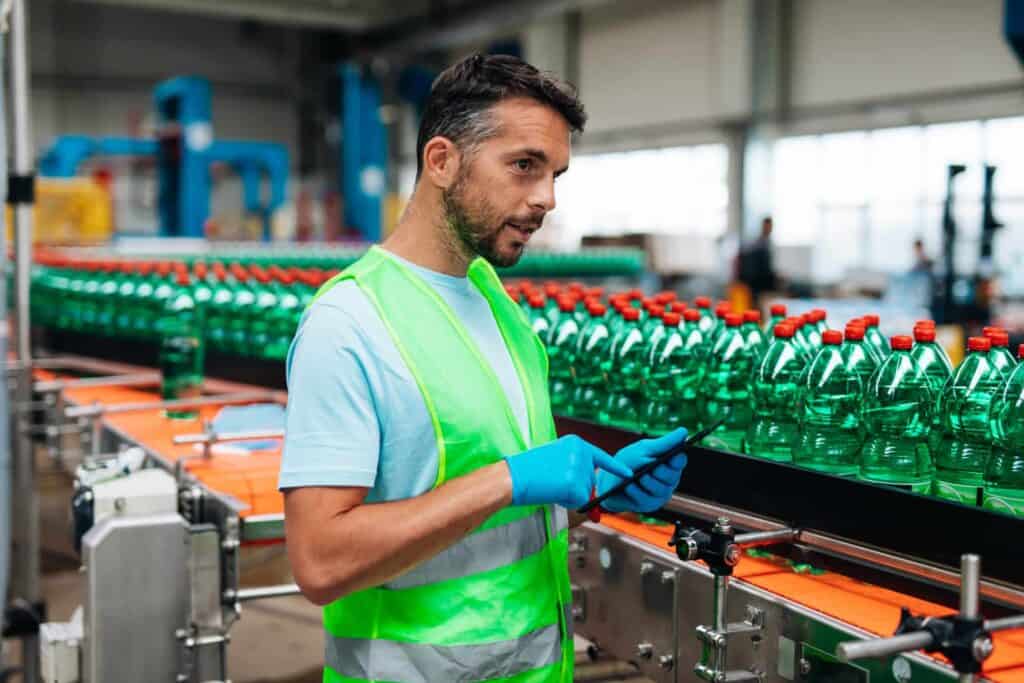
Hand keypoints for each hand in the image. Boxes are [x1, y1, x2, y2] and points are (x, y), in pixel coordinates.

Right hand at [505, 435, 633, 507]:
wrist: (512, 476)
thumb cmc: (527, 470)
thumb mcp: (554, 459)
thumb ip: (573, 468)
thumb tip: (589, 491)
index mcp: (576, 443)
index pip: (600, 456)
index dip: (615, 467)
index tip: (628, 474)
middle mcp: (581, 452)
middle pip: (591, 480)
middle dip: (578, 488)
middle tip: (553, 483)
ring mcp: (579, 468)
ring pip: (586, 492)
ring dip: (571, 496)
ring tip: (550, 486)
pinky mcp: (575, 484)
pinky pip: (580, 502)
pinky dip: (568, 502)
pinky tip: (553, 493)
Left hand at [596, 428, 687, 512]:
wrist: (608, 480)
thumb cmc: (628, 462)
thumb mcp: (644, 449)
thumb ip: (664, 443)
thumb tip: (684, 431)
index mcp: (669, 464)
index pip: (680, 461)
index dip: (678, 459)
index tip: (674, 455)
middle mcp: (668, 480)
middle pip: (672, 476)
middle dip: (661, 471)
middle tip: (653, 467)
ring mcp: (659, 494)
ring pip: (660, 489)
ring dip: (648, 481)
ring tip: (639, 477)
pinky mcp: (648, 504)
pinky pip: (645, 498)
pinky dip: (636, 491)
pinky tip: (629, 486)